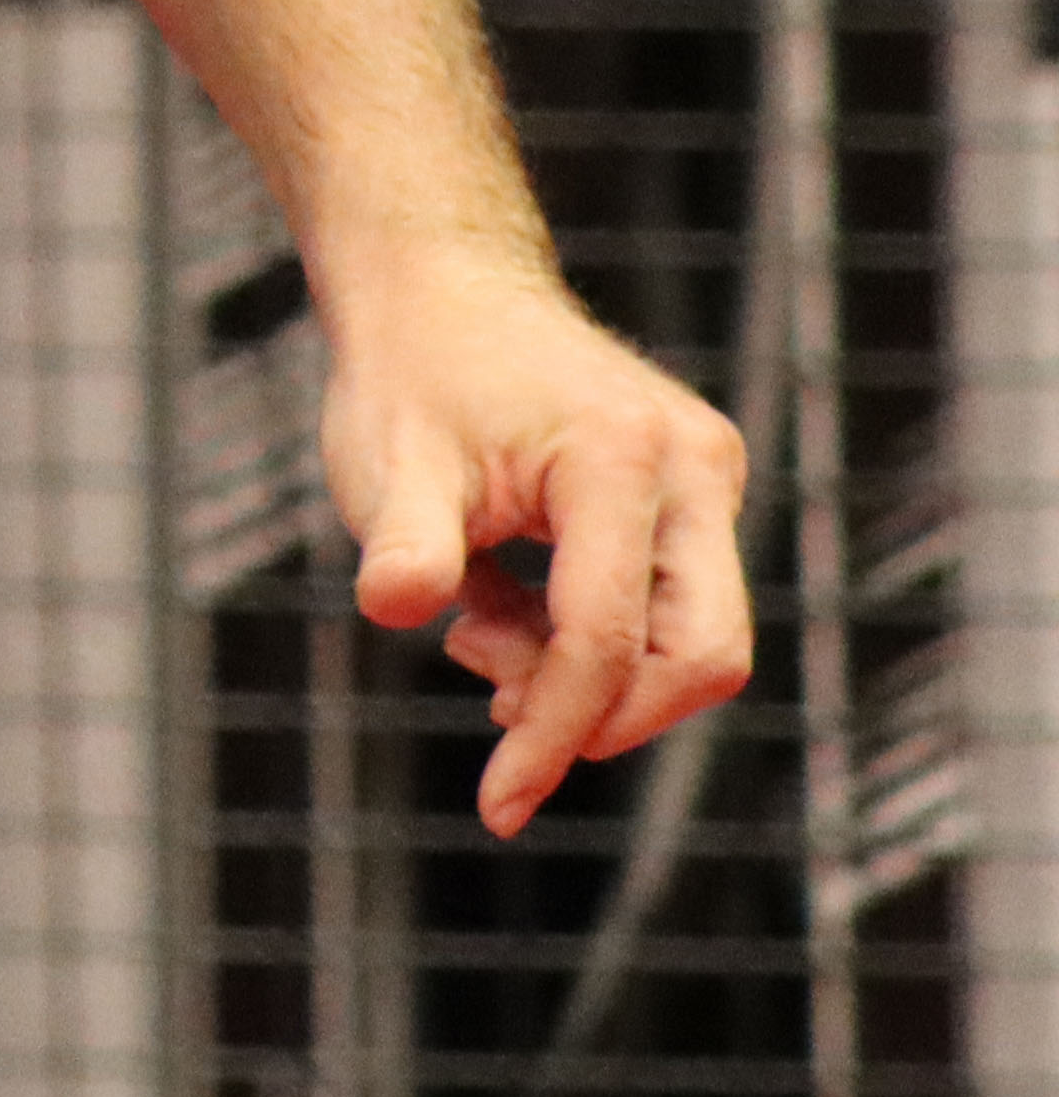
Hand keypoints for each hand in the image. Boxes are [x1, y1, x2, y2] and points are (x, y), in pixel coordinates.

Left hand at [327, 253, 754, 837]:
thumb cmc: (410, 374)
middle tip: (493, 706)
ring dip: (595, 678)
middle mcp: (694, 468)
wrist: (442, 289)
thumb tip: (396, 610)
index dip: (555, 734)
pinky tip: (505, 615)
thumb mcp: (387, 459)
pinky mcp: (700, 497)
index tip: (498, 806)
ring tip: (480, 635)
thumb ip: (404, 541)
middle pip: (702, 655)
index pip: (606, 635)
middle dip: (604, 715)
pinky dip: (600, 641)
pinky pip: (676, 607)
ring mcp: (709, 481)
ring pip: (699, 640)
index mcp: (623, 456)